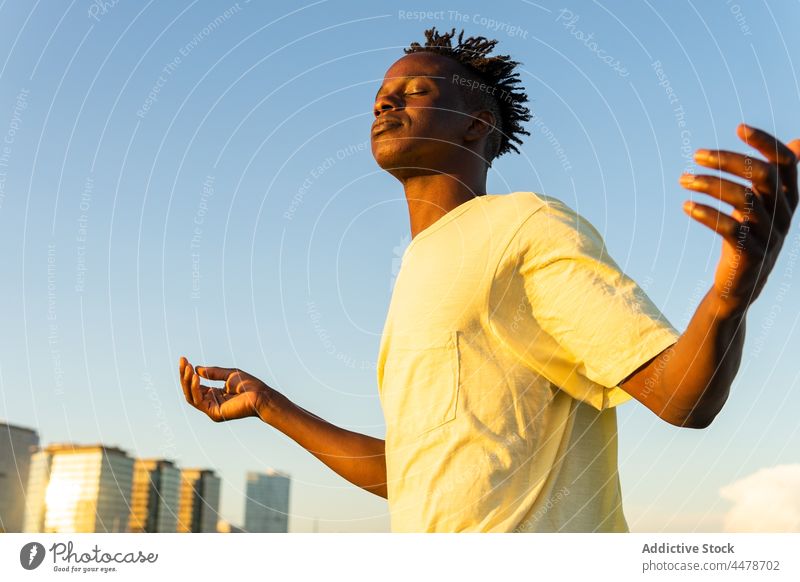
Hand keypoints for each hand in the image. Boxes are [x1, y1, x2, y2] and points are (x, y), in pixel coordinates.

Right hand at [178, 356, 274, 422]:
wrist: (260, 395)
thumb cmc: (249, 385)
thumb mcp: (228, 375)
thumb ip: (213, 373)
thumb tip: (196, 369)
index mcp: (215, 395)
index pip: (196, 386)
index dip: (188, 373)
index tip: (184, 360)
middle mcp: (212, 403)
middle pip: (190, 391)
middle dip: (184, 376)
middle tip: (182, 361)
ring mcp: (212, 409)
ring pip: (191, 396)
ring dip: (187, 381)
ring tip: (188, 368)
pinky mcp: (214, 413)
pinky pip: (198, 401)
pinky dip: (195, 388)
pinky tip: (195, 377)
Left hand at [679, 123, 799, 315]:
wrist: (742, 284)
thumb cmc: (751, 235)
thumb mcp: (766, 205)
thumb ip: (777, 176)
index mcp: (788, 198)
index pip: (786, 162)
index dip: (765, 142)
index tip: (738, 128)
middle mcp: (783, 214)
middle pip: (762, 175)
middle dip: (729, 160)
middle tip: (697, 155)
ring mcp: (769, 234)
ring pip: (743, 200)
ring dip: (709, 184)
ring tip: (682, 179)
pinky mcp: (750, 254)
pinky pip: (730, 229)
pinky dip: (706, 214)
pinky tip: (686, 205)